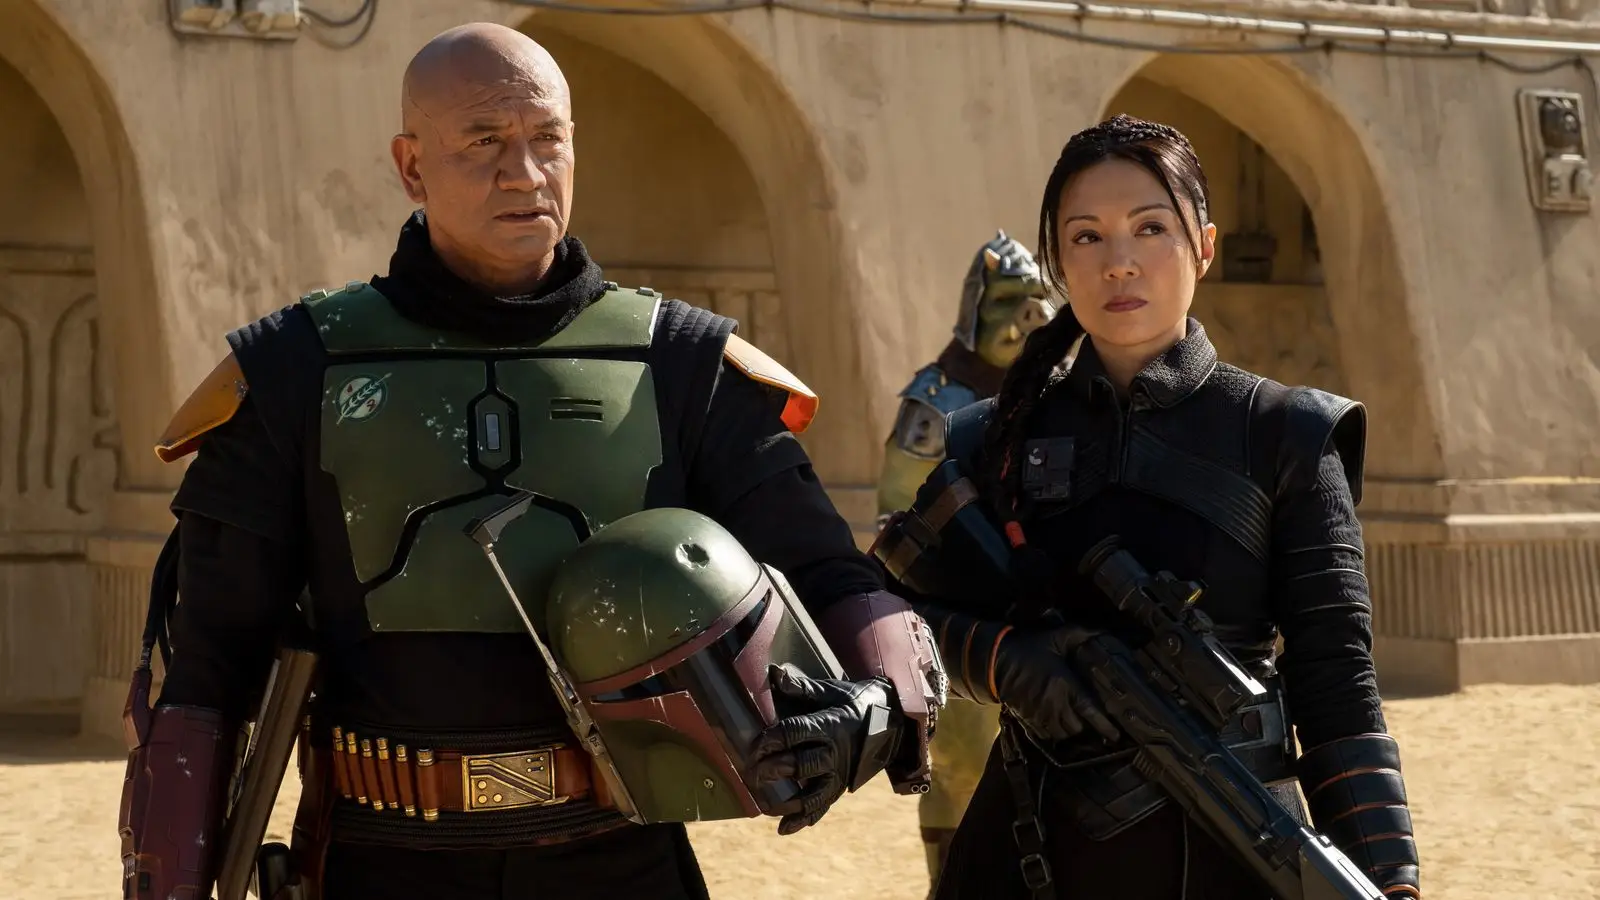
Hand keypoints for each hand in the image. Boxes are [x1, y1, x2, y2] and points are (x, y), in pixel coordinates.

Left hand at [750, 664, 904, 834]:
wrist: (891, 722)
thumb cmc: (853, 703)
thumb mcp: (830, 691)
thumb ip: (801, 687)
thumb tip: (775, 672)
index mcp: (830, 724)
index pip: (795, 733)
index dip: (772, 739)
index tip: (754, 745)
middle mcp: (835, 752)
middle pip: (801, 765)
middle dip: (773, 770)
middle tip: (752, 773)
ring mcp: (839, 773)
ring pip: (812, 793)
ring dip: (786, 802)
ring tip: (763, 804)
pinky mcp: (841, 787)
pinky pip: (823, 807)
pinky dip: (804, 820)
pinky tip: (784, 829)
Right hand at [993, 625, 1119, 743]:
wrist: (996, 662)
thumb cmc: (1029, 649)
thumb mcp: (1056, 636)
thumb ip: (1082, 634)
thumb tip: (1104, 634)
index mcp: (1065, 686)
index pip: (1090, 712)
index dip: (1106, 726)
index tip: (1116, 735)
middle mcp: (1055, 705)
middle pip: (1078, 728)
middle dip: (1087, 727)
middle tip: (1093, 721)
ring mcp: (1040, 715)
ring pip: (1063, 735)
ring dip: (1071, 730)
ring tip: (1077, 723)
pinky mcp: (1028, 720)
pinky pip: (1047, 736)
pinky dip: (1055, 733)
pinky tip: (1058, 725)